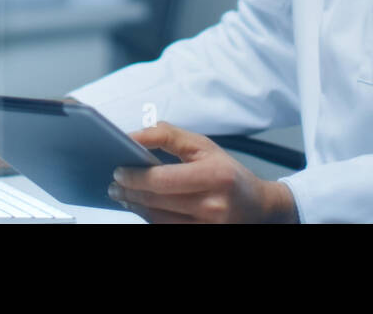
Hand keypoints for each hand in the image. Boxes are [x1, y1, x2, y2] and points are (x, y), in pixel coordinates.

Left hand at [109, 122, 297, 222]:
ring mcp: (209, 227)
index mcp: (216, 175)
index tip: (118, 171)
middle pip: (158, 202)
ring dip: (137, 207)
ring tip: (124, 196)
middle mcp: (214, 205)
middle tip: (114, 185)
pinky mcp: (203, 237)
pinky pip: (167, 229)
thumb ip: (168, 135)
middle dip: (130, 192)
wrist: (258, 207)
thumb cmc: (227, 172)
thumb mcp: (203, 146)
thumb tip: (133, 136)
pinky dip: (151, 219)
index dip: (136, 177)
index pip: (164, 179)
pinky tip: (143, 208)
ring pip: (159, 220)